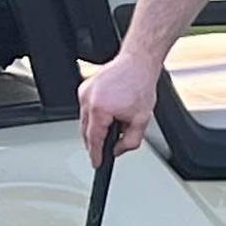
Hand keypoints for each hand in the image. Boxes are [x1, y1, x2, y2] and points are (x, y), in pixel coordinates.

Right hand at [77, 53, 158, 167]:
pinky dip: (93, 115)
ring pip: (84, 121)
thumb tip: (117, 150)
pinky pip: (85, 108)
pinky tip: (107, 114)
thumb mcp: (142, 120)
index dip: (96, 155)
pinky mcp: (85, 87)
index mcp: (100, 109)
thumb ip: (130, 142)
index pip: (94, 140)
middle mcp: (88, 99)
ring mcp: (84, 92)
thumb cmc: (140, 84)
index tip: (97, 163)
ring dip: (94, 128)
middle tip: (106, 150)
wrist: (138, 62)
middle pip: (86, 132)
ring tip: (111, 127)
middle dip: (95, 143)